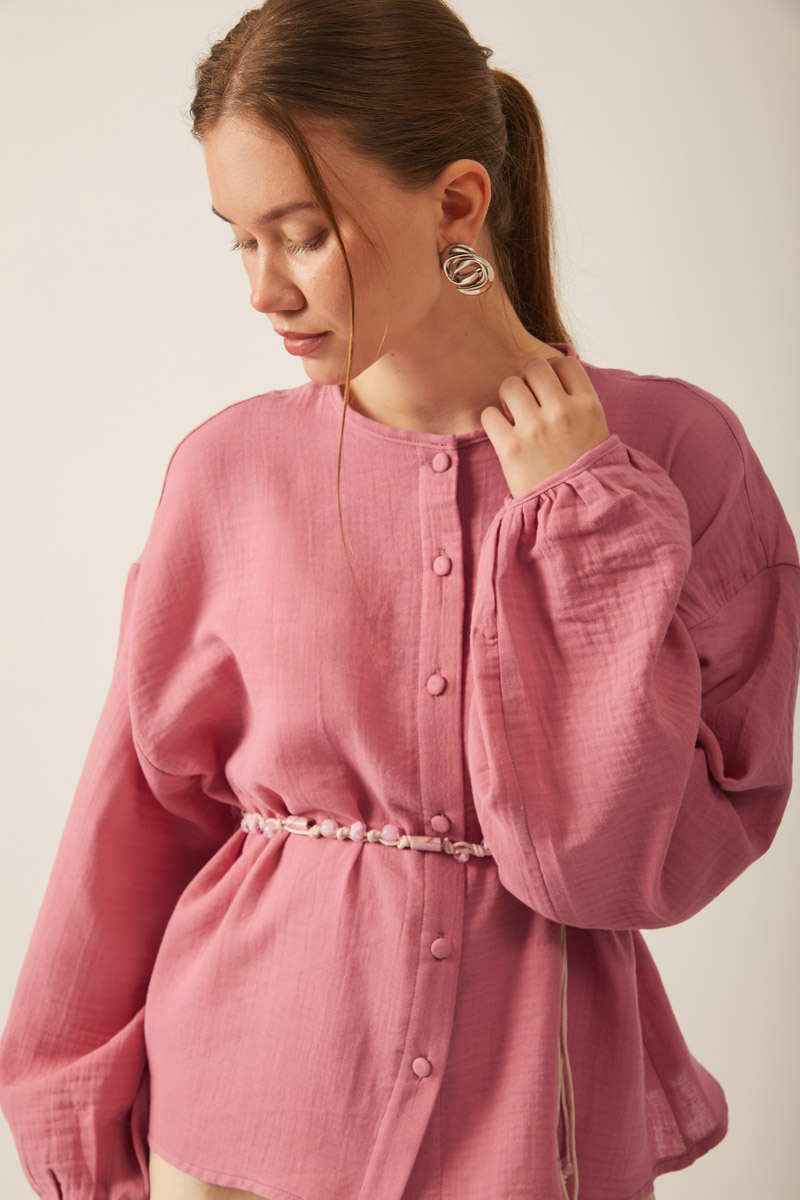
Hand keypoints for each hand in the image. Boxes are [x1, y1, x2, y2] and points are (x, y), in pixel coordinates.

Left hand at [480, 356, 610, 498]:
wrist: (575, 514)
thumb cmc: (584, 473)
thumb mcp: (595, 432)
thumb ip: (577, 403)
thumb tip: (554, 376)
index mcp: (588, 407)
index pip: (565, 363)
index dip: (554, 371)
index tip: (549, 387)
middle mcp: (562, 413)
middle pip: (535, 368)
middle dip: (528, 380)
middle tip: (528, 400)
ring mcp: (535, 430)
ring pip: (510, 385)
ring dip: (508, 397)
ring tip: (513, 415)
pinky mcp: (510, 449)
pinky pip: (489, 414)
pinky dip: (492, 421)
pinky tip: (503, 433)